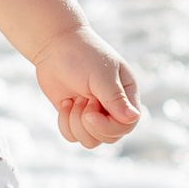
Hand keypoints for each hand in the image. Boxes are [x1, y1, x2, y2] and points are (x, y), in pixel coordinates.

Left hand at [34, 21, 139, 147]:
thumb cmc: (82, 55)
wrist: (55, 46)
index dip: (108, 126)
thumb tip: (133, 118)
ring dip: (76, 123)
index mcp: (127, 95)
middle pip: (109, 138)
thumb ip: (116, 98)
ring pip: (90, 141)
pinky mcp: (75, 117)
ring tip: (74, 100)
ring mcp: (94, 114)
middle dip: (90, 124)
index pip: (126, 125)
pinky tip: (65, 103)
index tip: (90, 112)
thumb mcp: (101, 75)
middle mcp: (113, 108)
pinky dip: (65, 123)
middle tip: (83, 99)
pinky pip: (72, 136)